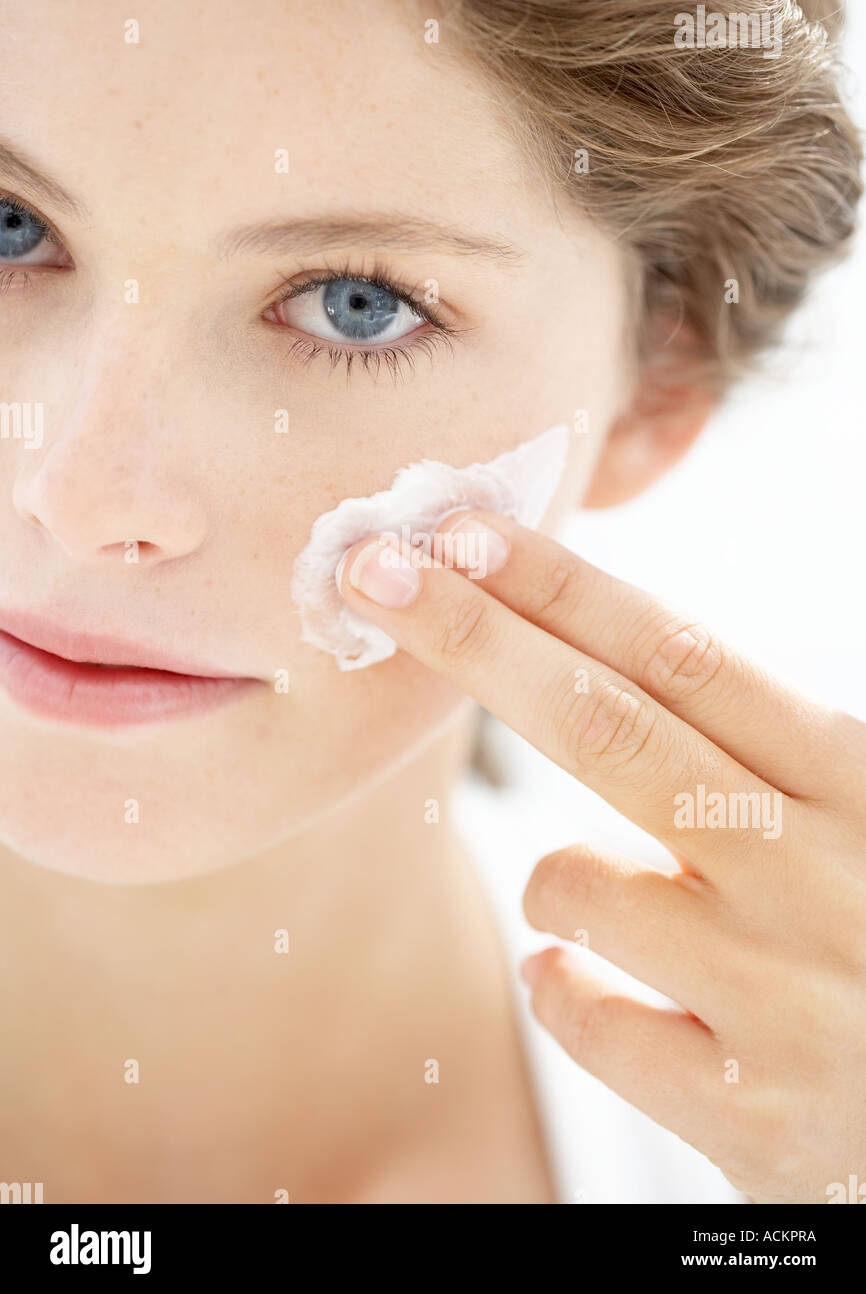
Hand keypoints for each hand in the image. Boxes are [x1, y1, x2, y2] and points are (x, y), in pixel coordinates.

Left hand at [336, 510, 865, 1203]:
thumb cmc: (865, 932)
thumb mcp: (839, 817)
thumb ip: (738, 747)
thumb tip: (563, 645)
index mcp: (846, 778)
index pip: (680, 654)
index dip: (560, 587)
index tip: (463, 531)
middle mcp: (818, 868)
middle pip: (608, 725)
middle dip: (477, 638)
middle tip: (375, 572)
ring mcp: (783, 990)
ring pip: (575, 881)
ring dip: (556, 880)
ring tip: (621, 911)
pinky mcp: (748, 1106)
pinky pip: (579, 1011)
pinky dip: (563, 986)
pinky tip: (615, 996)